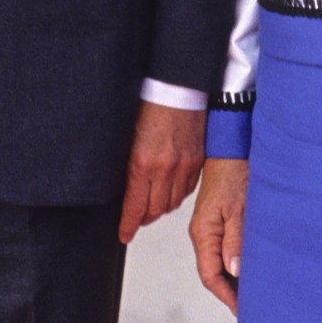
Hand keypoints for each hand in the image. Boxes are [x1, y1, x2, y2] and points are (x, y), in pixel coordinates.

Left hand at [118, 101, 205, 244]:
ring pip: (172, 203)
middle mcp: (165, 169)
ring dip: (160, 209)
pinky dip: (176, 196)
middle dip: (143, 218)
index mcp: (143, 163)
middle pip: (155, 210)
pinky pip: (187, 190)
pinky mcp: (197, 162)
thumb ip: (128, 165)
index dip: (128, 225)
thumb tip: (124, 187)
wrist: (177, 87)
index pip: (135, 207)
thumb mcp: (128, 137)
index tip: (124, 235)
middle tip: (136, 220)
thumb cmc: (150, 104)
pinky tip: (169, 192)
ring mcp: (184, 167)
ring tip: (151, 207)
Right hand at [189, 157, 248, 316]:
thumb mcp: (239, 209)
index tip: (243, 310)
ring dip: (236, 279)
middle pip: (213, 273)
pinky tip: (253, 268)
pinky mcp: (221, 223)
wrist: (233, 149)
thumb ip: (235, 241)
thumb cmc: (235, 174)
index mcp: (203, 234)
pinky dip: (238, 263)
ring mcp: (212, 229)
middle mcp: (204, 235)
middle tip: (253, 307)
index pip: (210, 275)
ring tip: (256, 293)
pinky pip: (226, 250)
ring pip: (220, 263)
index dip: (226, 296)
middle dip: (231, 292)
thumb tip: (235, 271)